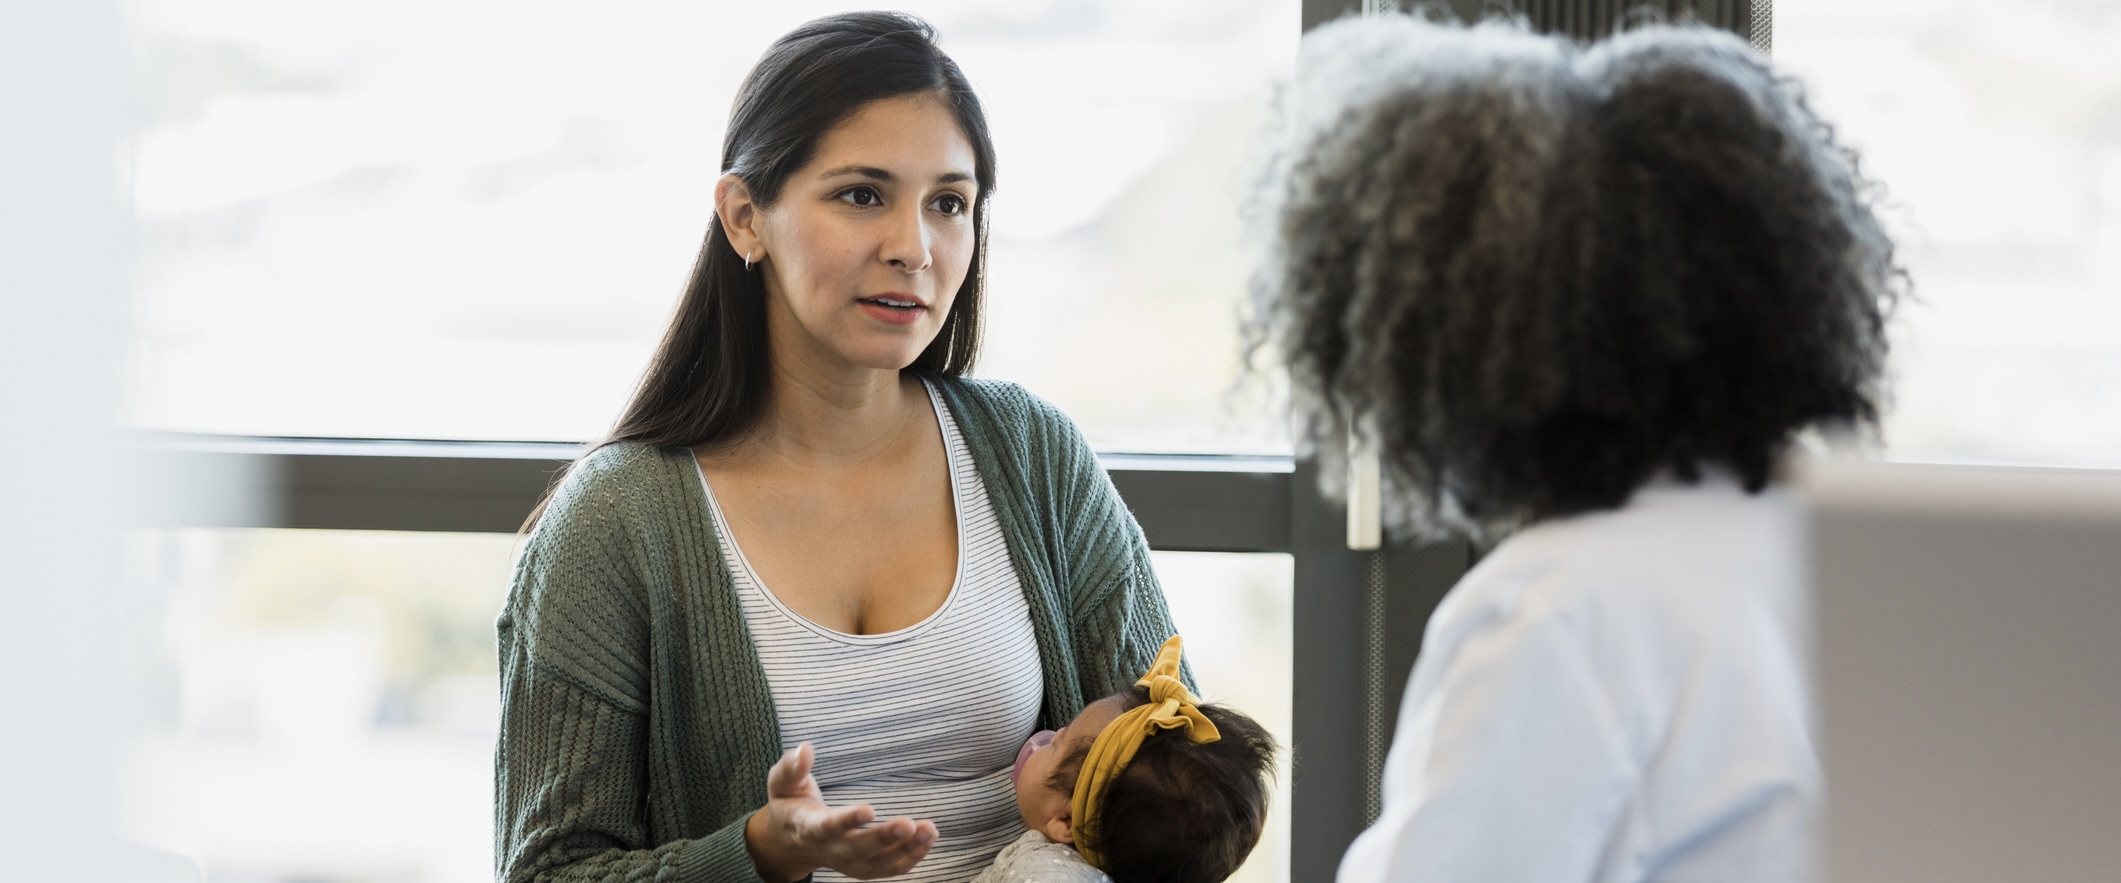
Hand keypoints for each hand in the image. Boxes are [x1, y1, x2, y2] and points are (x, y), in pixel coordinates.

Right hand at [745, 742, 937, 881]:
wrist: (789, 841)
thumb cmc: (790, 803)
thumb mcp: (783, 783)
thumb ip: (792, 767)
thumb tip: (805, 748)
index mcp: (808, 827)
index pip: (827, 827)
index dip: (848, 820)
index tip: (870, 809)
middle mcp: (829, 849)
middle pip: (857, 850)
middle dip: (884, 838)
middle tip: (909, 823)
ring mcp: (847, 862)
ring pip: (877, 863)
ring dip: (906, 849)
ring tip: (929, 830)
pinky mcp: (862, 868)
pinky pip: (888, 869)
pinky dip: (910, 858)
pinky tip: (928, 839)